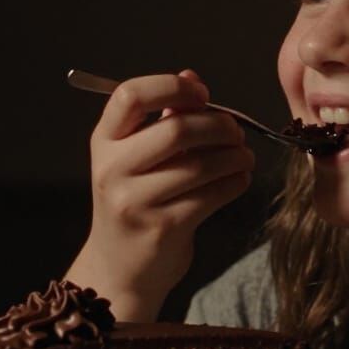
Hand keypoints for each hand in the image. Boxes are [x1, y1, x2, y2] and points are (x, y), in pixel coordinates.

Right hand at [69, 69, 253, 318]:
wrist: (120, 270)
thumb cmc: (136, 203)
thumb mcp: (137, 158)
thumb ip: (163, 117)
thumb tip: (191, 78)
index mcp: (104, 141)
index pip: (131, 95)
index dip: (172, 87)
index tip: (202, 95)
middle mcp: (112, 169)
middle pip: (177, 129)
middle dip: (219, 126)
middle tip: (237, 132)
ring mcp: (135, 202)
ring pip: (202, 165)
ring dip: (235, 156)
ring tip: (244, 157)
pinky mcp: (163, 228)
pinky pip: (213, 195)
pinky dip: (235, 182)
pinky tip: (239, 179)